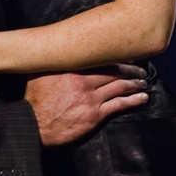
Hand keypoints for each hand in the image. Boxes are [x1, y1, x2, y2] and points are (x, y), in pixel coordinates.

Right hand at [25, 65, 148, 145]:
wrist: (32, 125)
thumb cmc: (34, 100)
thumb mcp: (39, 73)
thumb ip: (53, 62)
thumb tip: (57, 50)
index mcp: (73, 69)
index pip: (102, 59)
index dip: (118, 58)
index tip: (127, 57)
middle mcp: (85, 81)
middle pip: (115, 72)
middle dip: (131, 70)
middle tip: (140, 70)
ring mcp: (91, 98)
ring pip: (120, 87)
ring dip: (135, 84)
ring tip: (143, 82)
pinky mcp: (95, 115)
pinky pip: (119, 105)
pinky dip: (133, 100)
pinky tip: (142, 98)